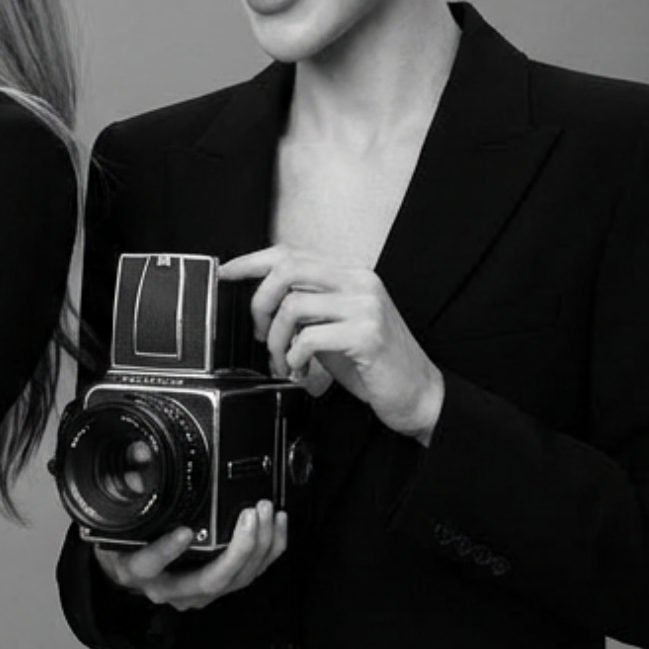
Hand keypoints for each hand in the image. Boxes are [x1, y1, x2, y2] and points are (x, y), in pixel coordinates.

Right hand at [93, 500, 286, 610]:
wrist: (135, 569)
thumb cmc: (127, 544)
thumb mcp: (119, 518)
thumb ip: (129, 487)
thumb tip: (141, 454)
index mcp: (139, 570)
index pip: (150, 564)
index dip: (167, 551)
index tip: (183, 532)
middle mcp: (171, 588)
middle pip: (210, 581)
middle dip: (238, 549)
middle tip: (249, 516)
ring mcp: (199, 592)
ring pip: (236, 580)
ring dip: (258, 547)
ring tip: (266, 513)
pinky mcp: (220, 586)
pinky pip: (251, 573)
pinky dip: (269, 550)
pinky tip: (276, 525)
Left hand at [219, 246, 444, 444]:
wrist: (420, 396)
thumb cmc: (375, 365)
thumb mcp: (335, 327)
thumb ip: (306, 308)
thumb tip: (262, 303)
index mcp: (350, 274)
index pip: (291, 253)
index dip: (252, 261)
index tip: (227, 273)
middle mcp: (359, 281)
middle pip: (287, 270)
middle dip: (260, 303)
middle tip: (261, 333)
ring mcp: (365, 305)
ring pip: (293, 305)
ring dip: (277, 341)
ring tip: (284, 362)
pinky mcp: (368, 334)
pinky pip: (309, 338)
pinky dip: (295, 358)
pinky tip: (302, 372)